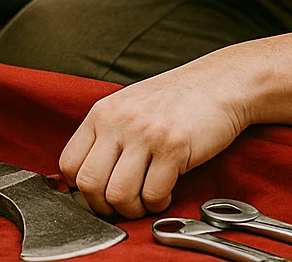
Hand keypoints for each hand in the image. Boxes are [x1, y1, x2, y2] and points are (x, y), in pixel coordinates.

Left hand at [60, 61, 251, 218]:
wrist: (222, 82)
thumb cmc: (178, 98)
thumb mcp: (130, 107)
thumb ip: (108, 136)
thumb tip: (89, 180)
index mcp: (103, 112)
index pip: (69, 163)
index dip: (82, 188)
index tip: (100, 193)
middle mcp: (119, 121)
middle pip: (90, 184)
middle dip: (105, 206)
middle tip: (123, 206)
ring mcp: (146, 133)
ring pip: (119, 195)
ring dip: (133, 209)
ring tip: (146, 201)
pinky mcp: (174, 146)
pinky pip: (153, 194)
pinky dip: (158, 203)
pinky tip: (167, 192)